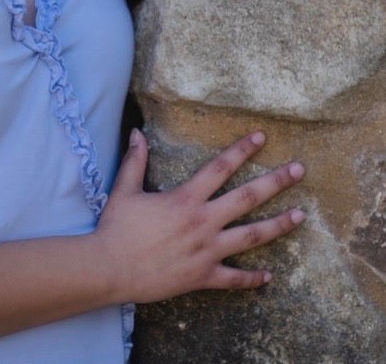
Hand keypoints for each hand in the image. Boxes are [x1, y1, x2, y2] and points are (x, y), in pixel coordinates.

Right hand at [96, 129, 304, 303]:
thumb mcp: (124, 189)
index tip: (261, 137)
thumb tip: (137, 132)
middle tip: (300, 170)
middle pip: (247, 198)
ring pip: (250, 236)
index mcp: (185, 199)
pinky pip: (234, 279)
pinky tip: (269, 276)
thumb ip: (135, 160)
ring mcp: (207, 251)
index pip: (220, 168)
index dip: (241, 150)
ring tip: (300, 216)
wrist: (111, 268)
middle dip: (275, 182)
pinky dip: (252, 278)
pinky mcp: (203, 277)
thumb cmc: (117, 228)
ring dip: (278, 225)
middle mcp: (202, 222)